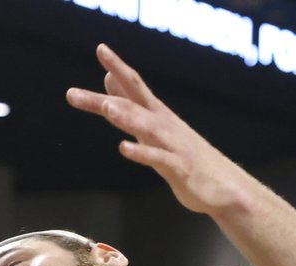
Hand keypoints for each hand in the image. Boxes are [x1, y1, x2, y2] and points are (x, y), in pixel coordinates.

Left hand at [66, 44, 249, 214]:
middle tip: (72, 94)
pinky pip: (158, 158)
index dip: (118, 67)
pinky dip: (141, 152)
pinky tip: (124, 147)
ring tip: (107, 108)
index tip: (101, 48)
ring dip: (127, 117)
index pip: (135, 86)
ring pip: (146, 127)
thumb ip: (131, 105)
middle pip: (131, 105)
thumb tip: (109, 80)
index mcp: (156, 115)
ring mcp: (172, 145)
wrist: (223, 185)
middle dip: (102, 99)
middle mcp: (163, 125)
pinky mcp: (179, 168)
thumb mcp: (154, 129)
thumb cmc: (184, 157)